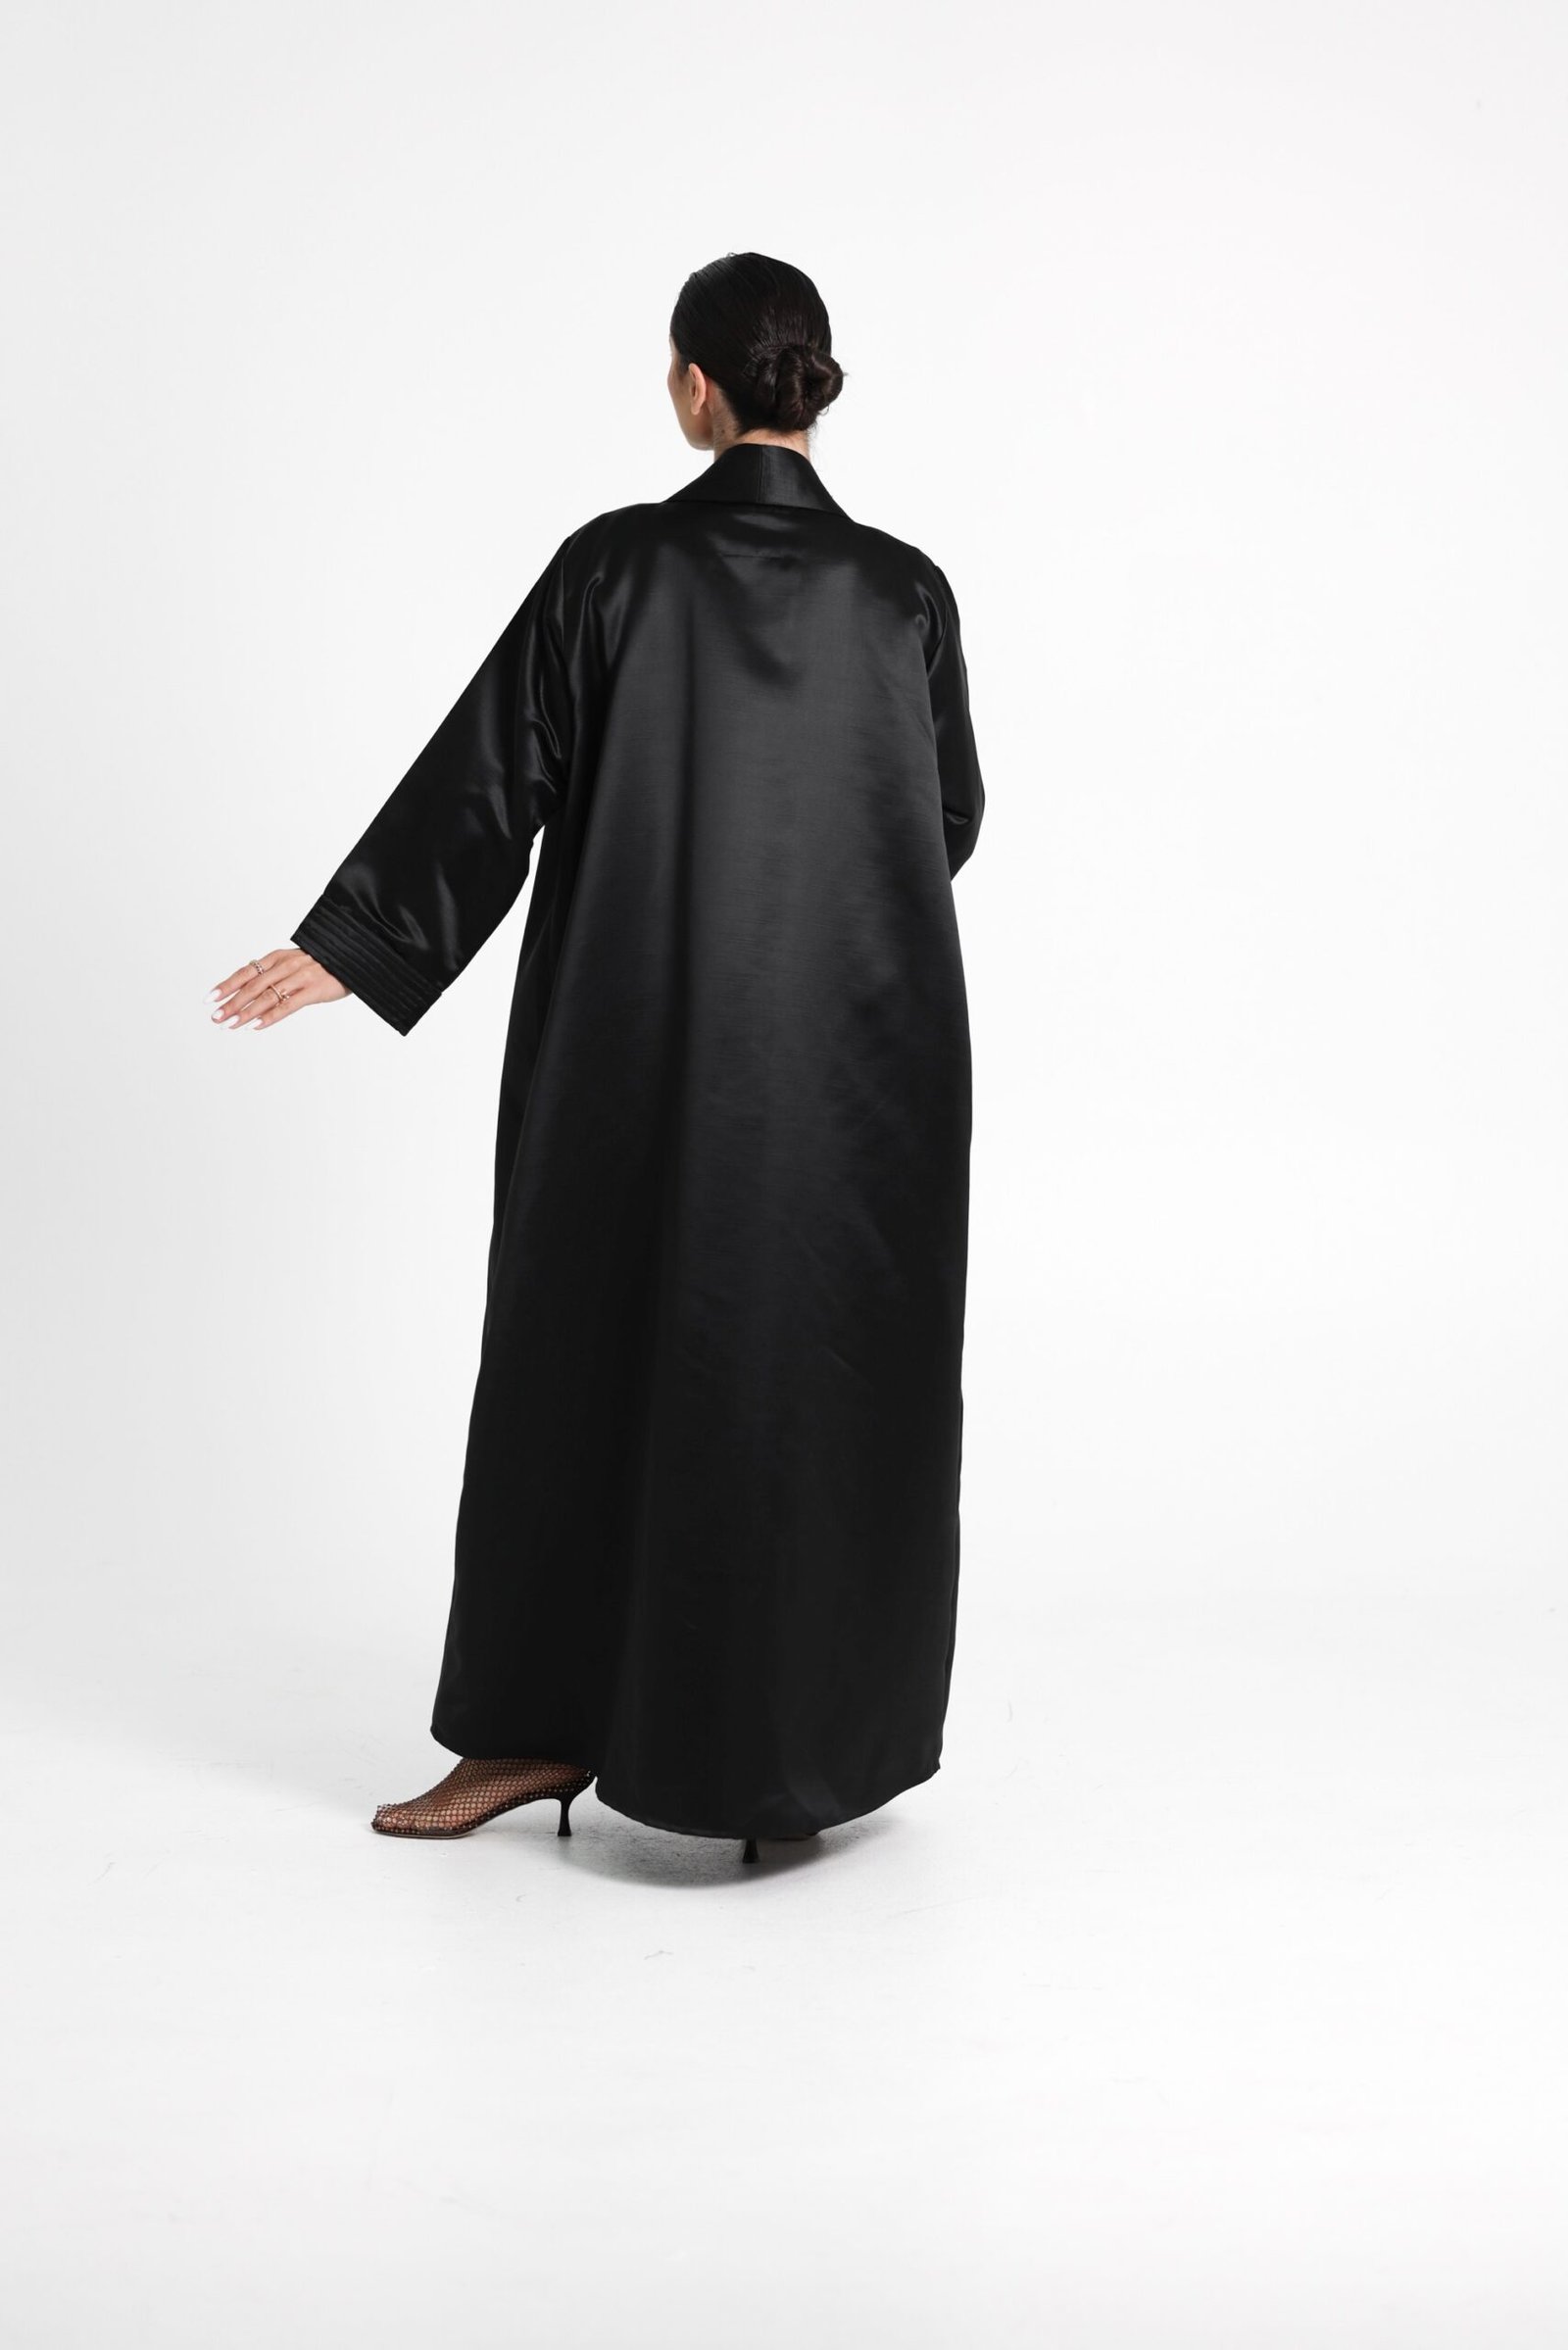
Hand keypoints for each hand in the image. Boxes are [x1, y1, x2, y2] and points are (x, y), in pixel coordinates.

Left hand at [207, 949, 347, 1030]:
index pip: (245, 972)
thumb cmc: (324, 964)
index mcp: (278, 957)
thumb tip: (251, 988)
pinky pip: (288, 1005)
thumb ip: (275, 974)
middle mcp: (285, 965)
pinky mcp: (313, 991)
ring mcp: (299, 978)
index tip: (210, 998)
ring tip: (230, 1024)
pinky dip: (270, 1016)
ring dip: (245, 1012)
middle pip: (251, 986)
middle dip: (231, 1002)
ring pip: (266, 996)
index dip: (226, 985)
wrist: (354, 957)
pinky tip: (257, 1025)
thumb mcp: (295, 963)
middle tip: (215, 1016)